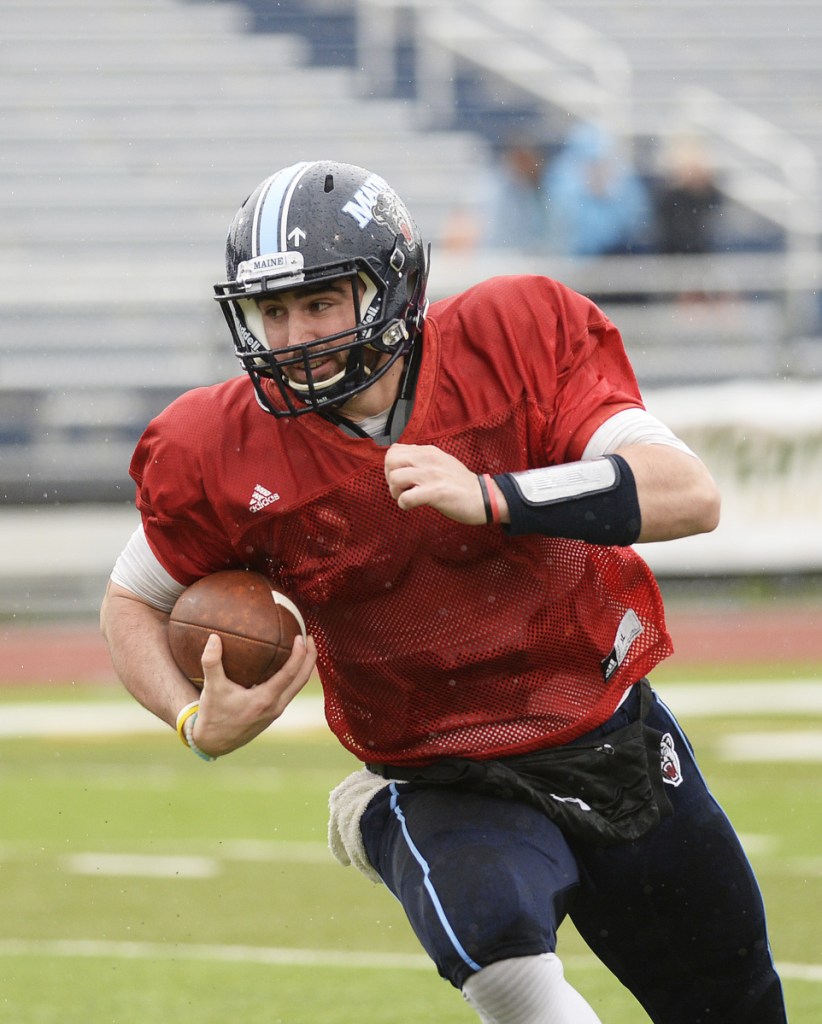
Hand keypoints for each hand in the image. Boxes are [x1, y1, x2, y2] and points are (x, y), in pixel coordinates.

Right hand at [191, 632, 316, 756]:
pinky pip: (290, 691)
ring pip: (298, 686)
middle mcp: (275, 706)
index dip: (299, 654)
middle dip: (310, 657)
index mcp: (264, 700)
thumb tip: (213, 637)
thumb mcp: (211, 688)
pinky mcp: (273, 713)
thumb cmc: (213, 715)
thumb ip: (211, 662)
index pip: (290, 674)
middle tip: (310, 637)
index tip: (301, 636)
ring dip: (304, 667)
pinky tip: (288, 664)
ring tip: (304, 647)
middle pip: (302, 680)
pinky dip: (294, 676)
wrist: (214, 743)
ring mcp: (276, 711)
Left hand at [384, 443, 506, 524]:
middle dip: (389, 478)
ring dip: (396, 493)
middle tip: (400, 489)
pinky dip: (404, 505)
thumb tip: (401, 463)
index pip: (394, 450)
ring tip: (407, 498)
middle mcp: (428, 459)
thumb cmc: (460, 484)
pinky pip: (406, 498)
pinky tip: (413, 506)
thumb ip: (422, 460)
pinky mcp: (435, 493)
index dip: (392, 466)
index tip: (401, 479)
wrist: (484, 497)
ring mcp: (432, 475)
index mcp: (428, 451)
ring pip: (395, 478)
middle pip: (390, 460)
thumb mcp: (441, 462)